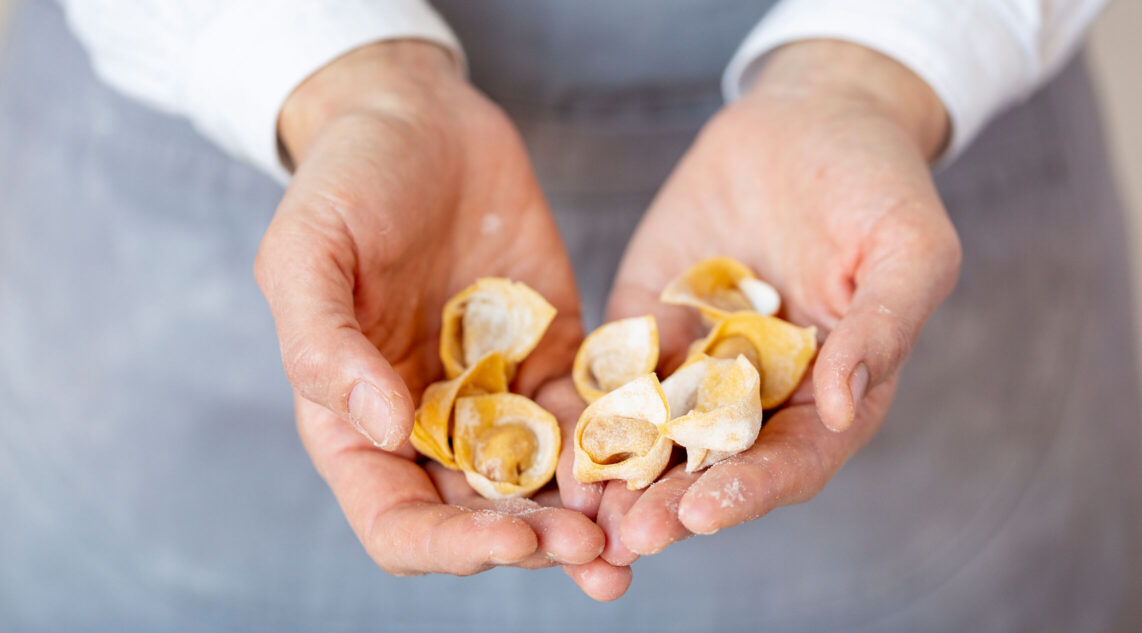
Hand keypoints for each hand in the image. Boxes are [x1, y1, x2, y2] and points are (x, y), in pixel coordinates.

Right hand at [255, 41, 623, 593]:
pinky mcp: (554, 357)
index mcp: (358, 422)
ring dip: (592, 514)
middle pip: (484, 516)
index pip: (398, 522)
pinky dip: (623, 443)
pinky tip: (660, 453)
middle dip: (539, 541)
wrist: (422, 120)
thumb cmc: (346, 183)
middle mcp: (431, 424)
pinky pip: (593, 414)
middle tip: (597, 554)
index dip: (452, 547)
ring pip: (547, 482)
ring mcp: (498, 394)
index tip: (510, 538)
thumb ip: (325, 346)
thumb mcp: (307, 254)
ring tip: (641, 531)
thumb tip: (384, 431)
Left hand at [582, 40, 961, 562]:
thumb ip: (884, 328)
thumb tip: (848, 408)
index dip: (749, 491)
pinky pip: (611, 373)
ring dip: (621, 477)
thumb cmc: (876, 182)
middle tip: (630, 536)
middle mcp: (758, 394)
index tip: (704, 512)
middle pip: (714, 465)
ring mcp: (696, 362)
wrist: (807, 119)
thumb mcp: (908, 249)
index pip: (792, 461)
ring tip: (583, 509)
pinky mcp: (645, 323)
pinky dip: (586, 408)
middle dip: (672, 504)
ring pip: (655, 434)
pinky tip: (555, 437)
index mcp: (830, 394)